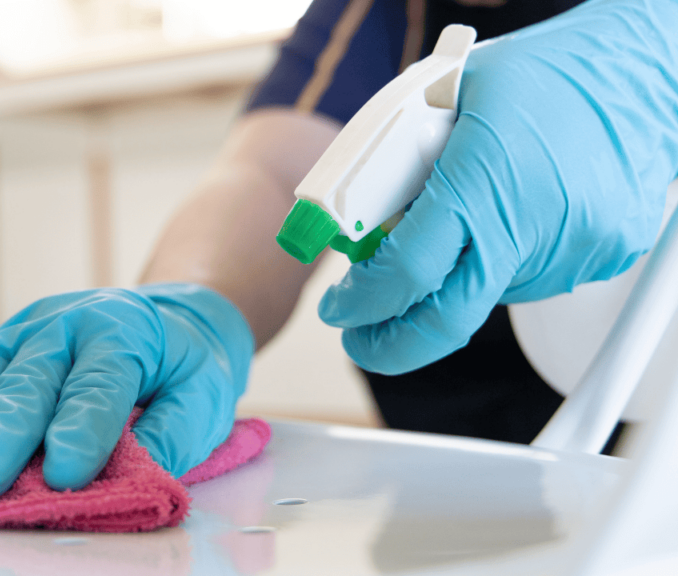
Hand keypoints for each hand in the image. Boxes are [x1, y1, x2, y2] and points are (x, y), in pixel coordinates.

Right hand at [0, 283, 252, 500]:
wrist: (163, 320)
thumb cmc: (182, 366)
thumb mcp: (203, 395)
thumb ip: (173, 433)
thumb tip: (138, 477)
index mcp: (121, 331)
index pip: (99, 384)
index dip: (83, 429)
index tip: (67, 476)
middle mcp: (63, 325)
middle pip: (28, 381)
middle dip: (1, 435)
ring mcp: (20, 333)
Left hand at [319, 0, 677, 373]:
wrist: (640, 73)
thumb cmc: (538, 76)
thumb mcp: (442, 100)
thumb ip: (397, 165)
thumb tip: (357, 225)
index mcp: (483, 182)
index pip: (407, 273)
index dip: (361, 304)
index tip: (340, 310)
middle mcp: (532, 226)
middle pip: (446, 322)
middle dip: (392, 345)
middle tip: (363, 340)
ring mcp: (571, 250)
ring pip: (486, 295)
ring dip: (456, 279)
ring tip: (465, 218)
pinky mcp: (600, 259)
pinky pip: (529, 279)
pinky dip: (502, 261)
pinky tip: (511, 215)